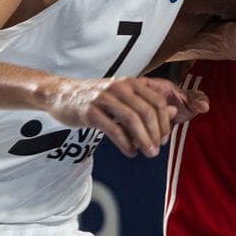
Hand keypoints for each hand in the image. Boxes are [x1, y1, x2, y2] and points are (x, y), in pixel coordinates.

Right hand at [43, 76, 206, 155]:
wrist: (62, 94)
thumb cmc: (96, 98)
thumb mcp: (124, 97)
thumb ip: (148, 104)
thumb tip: (173, 112)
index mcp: (131, 82)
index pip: (157, 102)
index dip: (164, 123)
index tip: (164, 139)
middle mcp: (120, 87)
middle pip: (147, 111)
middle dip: (156, 134)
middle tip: (156, 151)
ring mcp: (104, 98)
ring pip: (132, 120)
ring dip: (143, 140)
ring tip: (147, 153)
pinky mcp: (90, 111)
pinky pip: (113, 129)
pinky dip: (125, 143)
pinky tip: (130, 152)